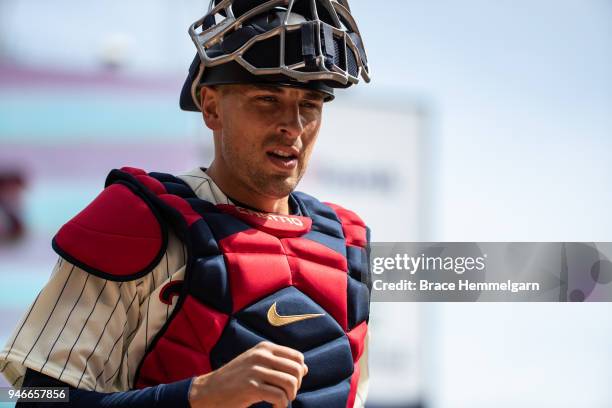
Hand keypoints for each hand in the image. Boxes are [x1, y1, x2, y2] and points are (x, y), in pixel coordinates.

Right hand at [188, 341, 307, 407]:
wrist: (208, 391)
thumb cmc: (235, 379)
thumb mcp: (256, 364)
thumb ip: (279, 363)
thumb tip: (305, 368)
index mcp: (264, 348)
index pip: (297, 357)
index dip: (298, 373)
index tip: (288, 383)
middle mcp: (261, 355)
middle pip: (297, 370)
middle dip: (296, 386)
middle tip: (285, 395)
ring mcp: (256, 370)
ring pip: (290, 383)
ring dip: (289, 397)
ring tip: (279, 401)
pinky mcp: (251, 387)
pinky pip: (279, 397)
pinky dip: (281, 406)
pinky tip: (272, 407)